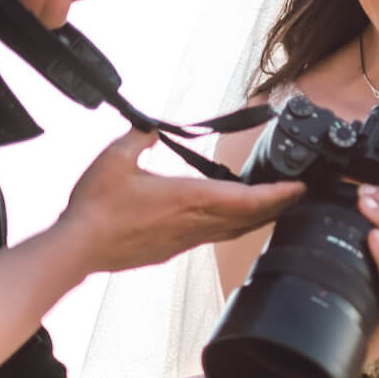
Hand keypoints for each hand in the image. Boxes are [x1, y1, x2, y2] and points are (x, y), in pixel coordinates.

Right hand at [60, 129, 303, 272]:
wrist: (78, 248)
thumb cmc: (96, 207)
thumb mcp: (115, 158)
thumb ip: (138, 138)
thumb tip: (151, 128)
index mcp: (187, 198)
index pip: (245, 199)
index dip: (278, 195)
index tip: (300, 187)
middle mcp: (193, 222)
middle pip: (249, 218)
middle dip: (278, 206)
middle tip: (299, 195)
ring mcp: (185, 240)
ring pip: (234, 231)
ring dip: (258, 219)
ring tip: (275, 206)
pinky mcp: (173, 249)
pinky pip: (214, 237)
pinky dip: (233, 227)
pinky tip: (230, 220)